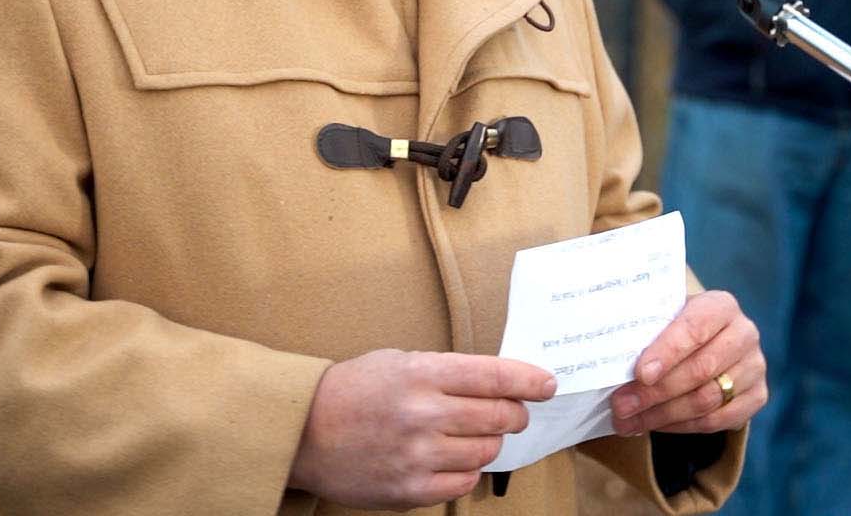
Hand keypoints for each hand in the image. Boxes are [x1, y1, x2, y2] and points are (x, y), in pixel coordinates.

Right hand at [287, 349, 555, 509]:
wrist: (302, 431)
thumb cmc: (353, 391)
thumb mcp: (398, 361)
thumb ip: (447, 372)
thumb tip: (500, 383)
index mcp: (420, 373)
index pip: (493, 375)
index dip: (528, 380)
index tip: (547, 384)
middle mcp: (422, 413)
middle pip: (499, 416)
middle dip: (515, 414)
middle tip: (512, 413)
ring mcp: (417, 455)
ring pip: (486, 451)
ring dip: (488, 442)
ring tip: (469, 435)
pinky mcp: (409, 489)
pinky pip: (463, 483)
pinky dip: (467, 471)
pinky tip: (452, 459)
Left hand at [609, 289, 764, 435]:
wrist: (710, 341)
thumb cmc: (676, 327)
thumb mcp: (665, 317)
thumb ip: (646, 331)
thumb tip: (610, 359)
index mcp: (720, 306)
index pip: (694, 328)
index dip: (667, 352)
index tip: (639, 374)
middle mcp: (744, 333)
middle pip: (699, 370)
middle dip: (655, 392)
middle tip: (621, 406)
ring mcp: (755, 366)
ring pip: (707, 400)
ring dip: (663, 415)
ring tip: (629, 421)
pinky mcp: (758, 396)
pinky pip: (717, 420)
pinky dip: (682, 427)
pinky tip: (656, 426)